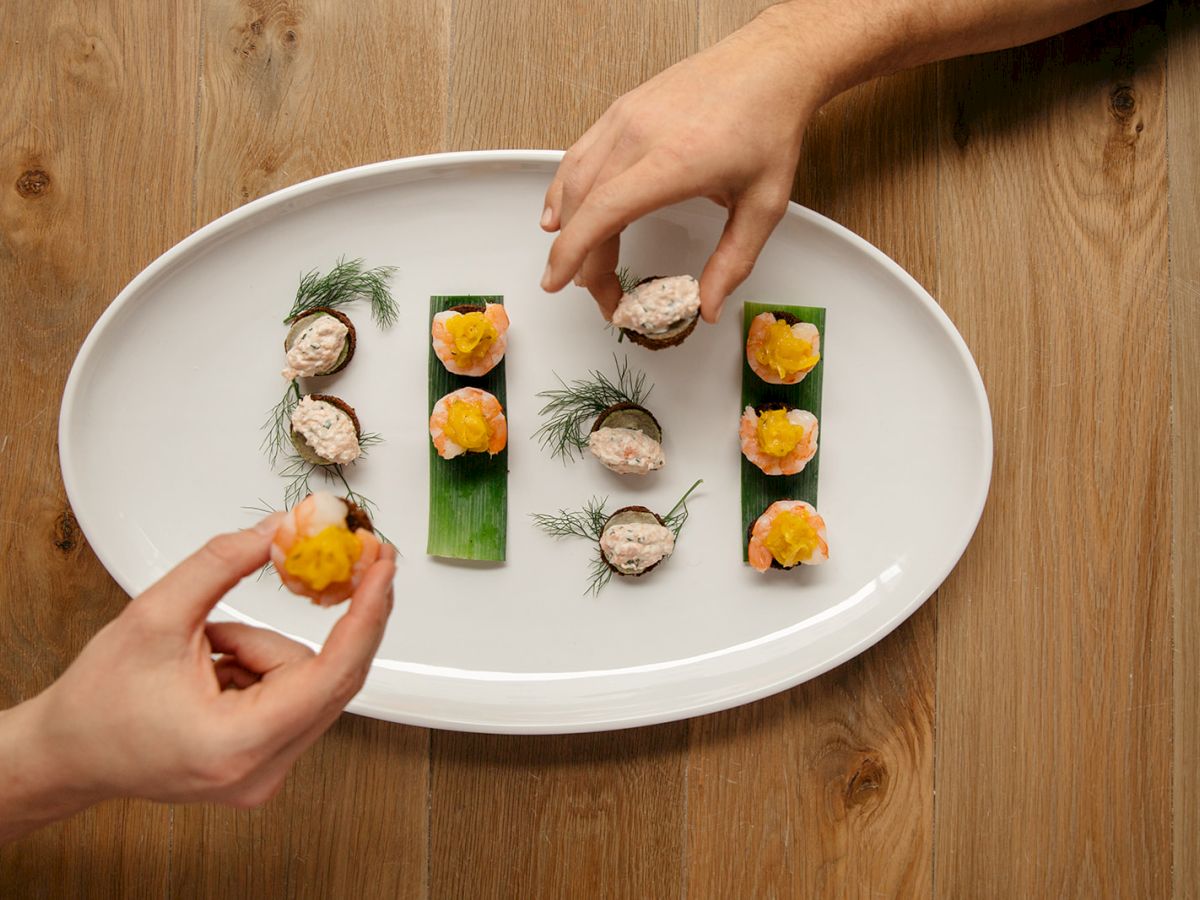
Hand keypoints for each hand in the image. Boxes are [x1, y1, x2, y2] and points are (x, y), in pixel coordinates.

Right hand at [4, 513, 395, 827]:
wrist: (67, 753)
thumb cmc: (98, 701)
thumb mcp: (155, 615)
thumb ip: (222, 565)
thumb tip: (278, 530)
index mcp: (237, 744)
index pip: (329, 674)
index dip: (365, 615)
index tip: (382, 568)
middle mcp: (262, 771)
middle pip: (329, 678)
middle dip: (334, 619)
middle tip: (356, 561)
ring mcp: (265, 774)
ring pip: (307, 682)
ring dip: (268, 649)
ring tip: (206, 652)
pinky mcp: (264, 765)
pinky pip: (291, 695)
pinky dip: (263, 668)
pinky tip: (214, 670)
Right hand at [539, 5, 831, 323]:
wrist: (771, 64)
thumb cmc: (768, 125)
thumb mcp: (764, 206)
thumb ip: (734, 262)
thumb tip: (708, 306)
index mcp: (674, 162)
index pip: (603, 212)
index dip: (573, 253)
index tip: (558, 282)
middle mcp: (640, 135)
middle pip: (584, 205)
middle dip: (580, 257)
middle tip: (601, 290)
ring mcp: (626, 117)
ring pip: (573, 179)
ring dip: (567, 225)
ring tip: (575, 260)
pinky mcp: (622, 109)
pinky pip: (579, 154)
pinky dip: (565, 188)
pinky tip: (561, 212)